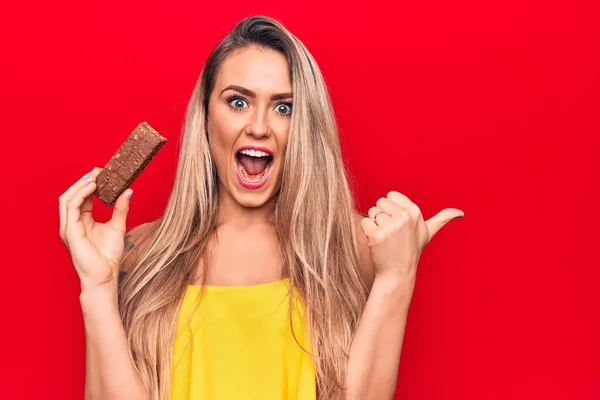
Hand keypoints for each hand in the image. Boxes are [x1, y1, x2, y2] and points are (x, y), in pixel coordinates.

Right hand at [59, 167, 132, 290]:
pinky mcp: (70, 231)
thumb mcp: (118, 226)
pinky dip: (81, 194)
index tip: (103, 172)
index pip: (82, 197)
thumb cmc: (108, 256)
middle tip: (99, 170)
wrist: (105, 275)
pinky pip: (71, 207)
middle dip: (84, 181)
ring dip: (81, 184)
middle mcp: (72, 223)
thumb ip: (120, 208)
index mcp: (82, 221)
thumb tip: (128, 191)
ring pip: (68, 198)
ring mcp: (68, 227)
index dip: (90, 183)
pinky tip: (93, 187)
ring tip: (96, 176)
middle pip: (72, 195)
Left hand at [360, 191, 463, 285]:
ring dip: (374, 224)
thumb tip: (460, 212)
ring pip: (371, 212)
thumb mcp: (428, 233)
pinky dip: (367, 231)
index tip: (397, 222)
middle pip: (379, 202)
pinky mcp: (377, 235)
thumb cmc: (411, 251)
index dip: (390, 208)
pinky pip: (364, 222)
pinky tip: (376, 242)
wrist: (398, 273)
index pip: (390, 195)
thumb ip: (443, 219)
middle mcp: (404, 217)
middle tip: (390, 232)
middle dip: (382, 216)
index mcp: (415, 212)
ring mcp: (391, 226)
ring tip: (384, 238)